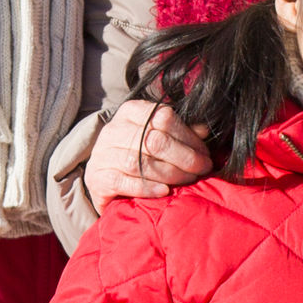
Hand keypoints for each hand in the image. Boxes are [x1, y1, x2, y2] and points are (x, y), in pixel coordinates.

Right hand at [84, 100, 210, 205]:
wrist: (105, 179)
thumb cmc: (136, 155)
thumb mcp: (156, 137)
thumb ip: (179, 132)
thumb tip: (204, 130)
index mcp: (130, 111)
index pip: (163, 118)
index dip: (189, 137)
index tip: (204, 153)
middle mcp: (113, 129)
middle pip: (154, 140)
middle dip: (185, 157)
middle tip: (201, 169)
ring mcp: (103, 154)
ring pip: (140, 161)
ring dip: (170, 173)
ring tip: (188, 180)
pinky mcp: (97, 178)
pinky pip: (124, 181)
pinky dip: (147, 187)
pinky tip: (164, 190)